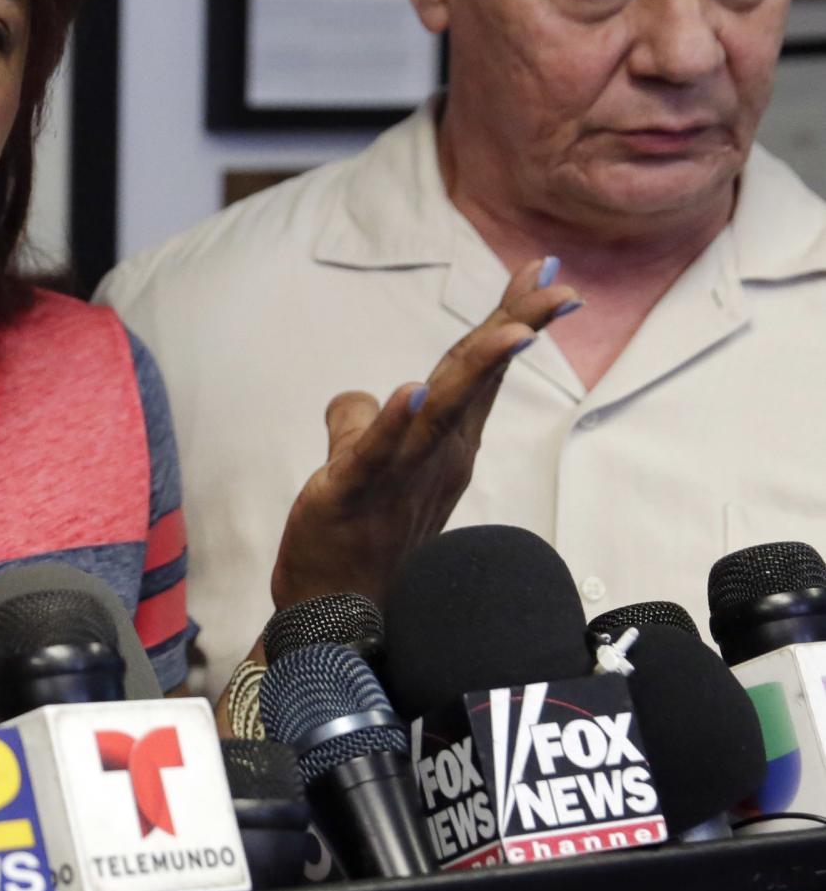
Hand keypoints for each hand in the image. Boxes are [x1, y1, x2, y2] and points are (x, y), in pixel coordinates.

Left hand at [268, 256, 577, 609]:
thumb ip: (363, 423)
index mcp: (440, 443)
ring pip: (441, 411)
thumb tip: (358, 397)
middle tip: (557, 288)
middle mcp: (431, 454)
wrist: (333, 616)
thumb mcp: (361, 466)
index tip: (543, 273)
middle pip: (476, 381)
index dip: (509, 320)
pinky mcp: (349, 493)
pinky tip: (411, 391)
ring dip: (474, 371)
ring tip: (507, 332)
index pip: (479, 371)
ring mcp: (397, 474)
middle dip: (514, 329)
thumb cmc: (356, 540)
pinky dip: (393, 423)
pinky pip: (374, 453)